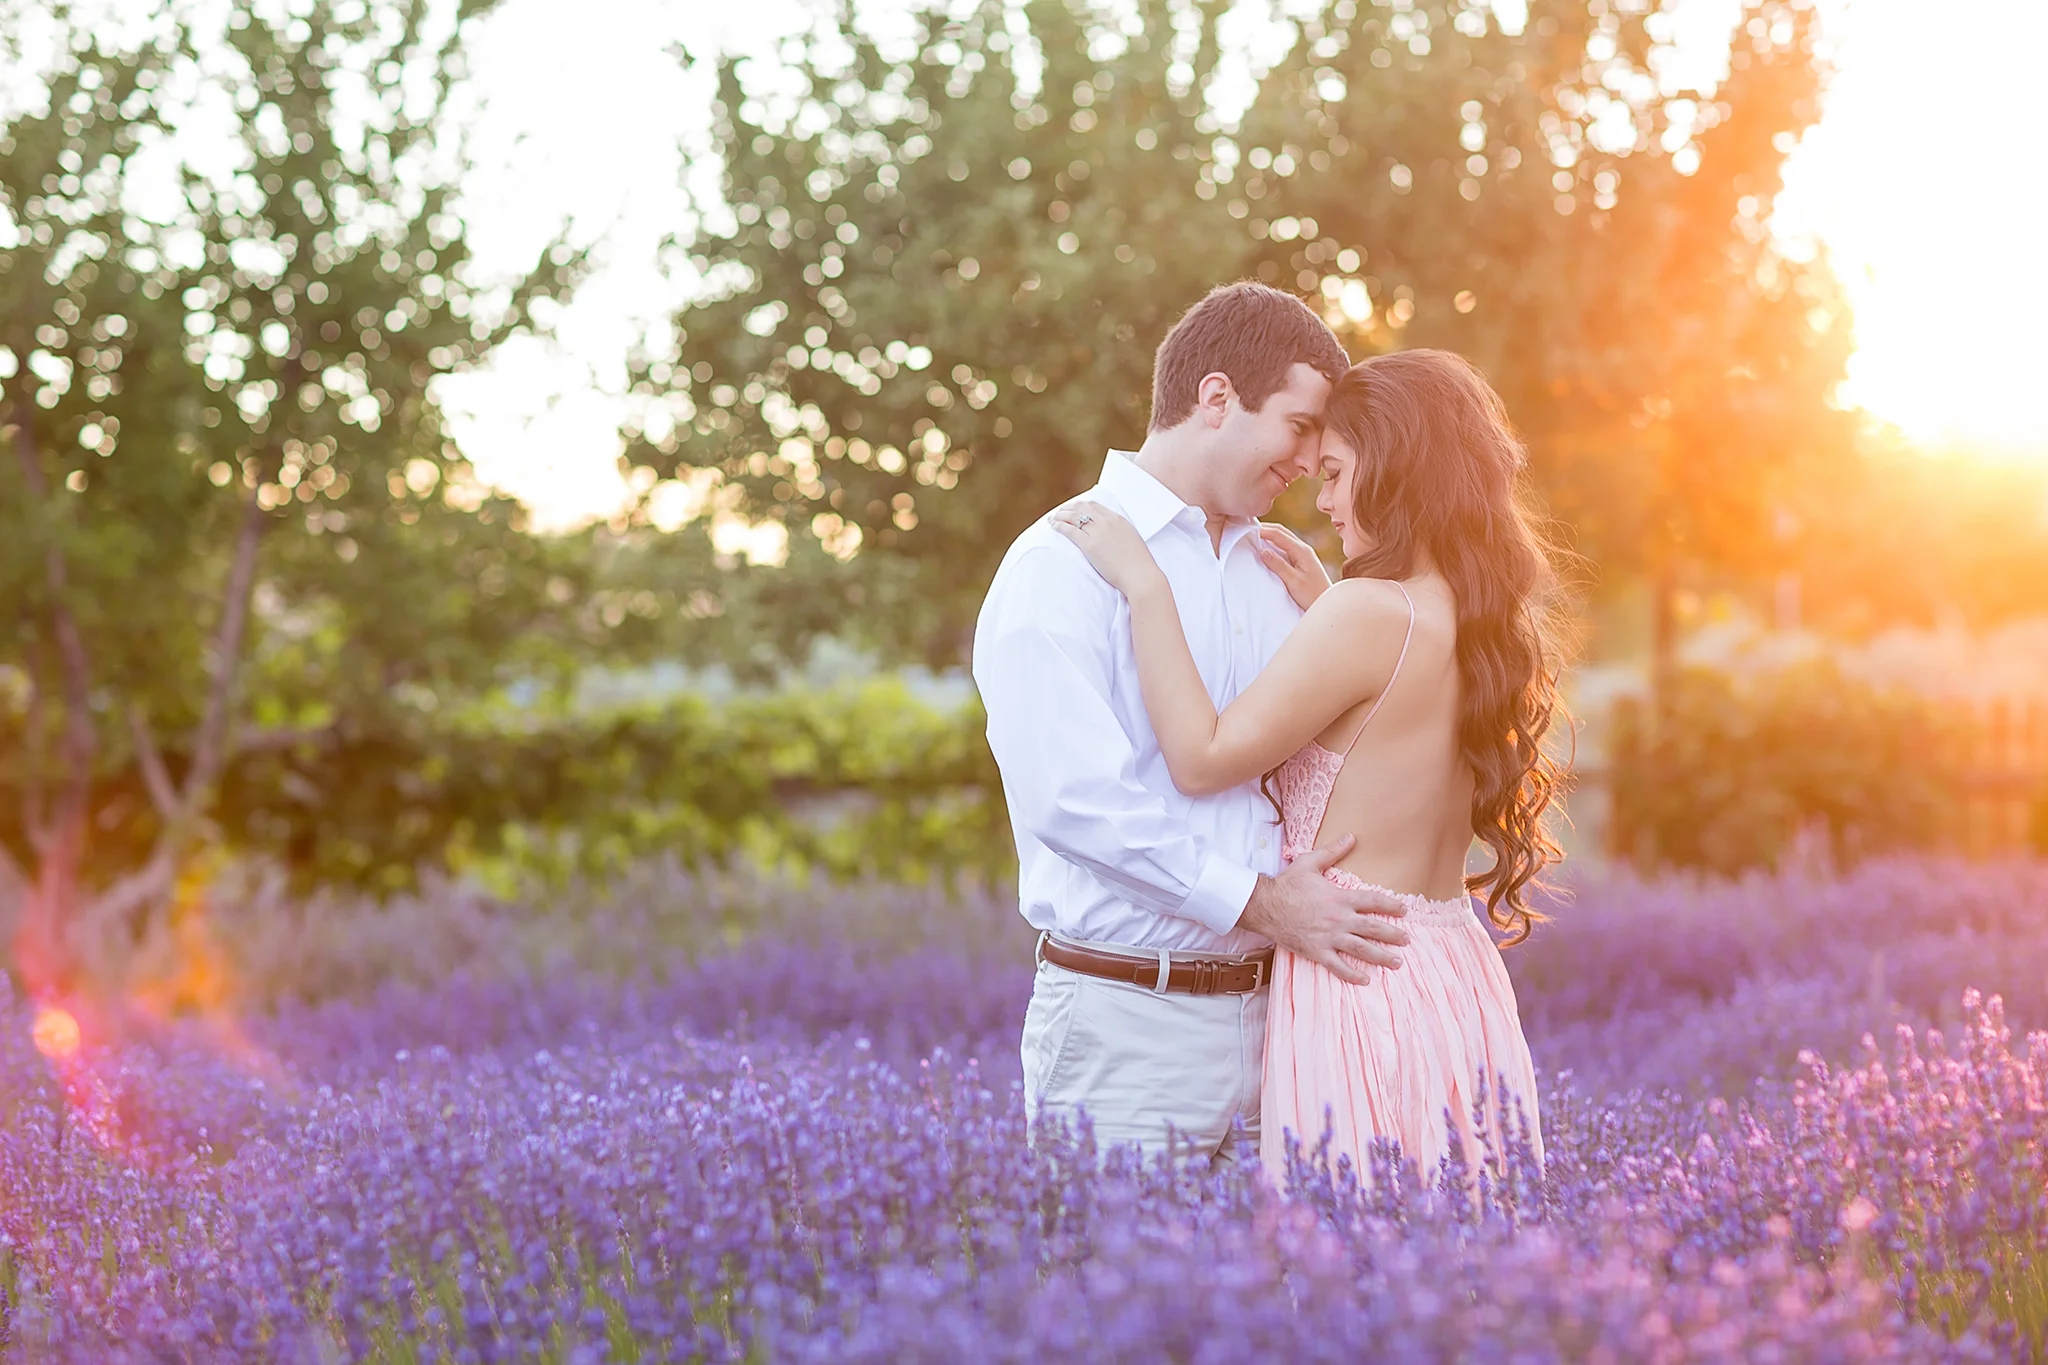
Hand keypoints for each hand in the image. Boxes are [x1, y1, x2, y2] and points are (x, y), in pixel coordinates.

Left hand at [1050, 501, 1164, 597]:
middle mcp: (1107, 522)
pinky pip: (1071, 530)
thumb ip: (1121, 534)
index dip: (1081, 505)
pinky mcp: (1089, 545)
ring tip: (1052, 518)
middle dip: (1069, 508)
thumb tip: (1114, 537)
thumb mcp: (1132, 540)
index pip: (1095, 506)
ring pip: (1074, 516)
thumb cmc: (1139, 564)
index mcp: (1118, 519)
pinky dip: (1060, 525)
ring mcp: (1098, 532)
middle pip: (1082, 508)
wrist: (1140, 575)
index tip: (1074, 508)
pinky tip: (1054, 526)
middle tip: (1060, 512)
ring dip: (1061, 515)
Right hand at [1240, 834, 1408, 984]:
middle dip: (1393, 935)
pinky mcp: (1317, 951)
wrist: (1264, 905)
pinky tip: (1364, 979)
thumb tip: (1351, 836)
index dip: (1391, 905)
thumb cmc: (1287, 884)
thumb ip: (1332, 852)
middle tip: (1407, 940)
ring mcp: (1329, 937)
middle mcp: (1339, 919)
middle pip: (1374, 929)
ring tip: (1396, 962)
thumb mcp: (1309, 862)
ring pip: (1361, 950)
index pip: (1373, 901)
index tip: (1404, 910)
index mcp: (1340, 898)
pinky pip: (1338, 966)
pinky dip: (1352, 974)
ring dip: (1381, 957)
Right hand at [1255, 522, 1331, 611]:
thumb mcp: (1294, 581)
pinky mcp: (1302, 561)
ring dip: (1269, 535)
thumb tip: (1263, 550)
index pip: (1279, 534)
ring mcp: (1303, 554)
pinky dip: (1274, 544)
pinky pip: (1285, 547)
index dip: (1263, 530)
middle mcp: (1303, 549)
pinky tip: (1266, 549)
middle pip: (1282, 532)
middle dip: (1265, 529)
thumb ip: (1279, 565)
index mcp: (1301, 551)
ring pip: (1283, 538)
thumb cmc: (1312, 595)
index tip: (1247, 529)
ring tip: (1254, 536)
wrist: (1327, 604)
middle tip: (1248, 529)